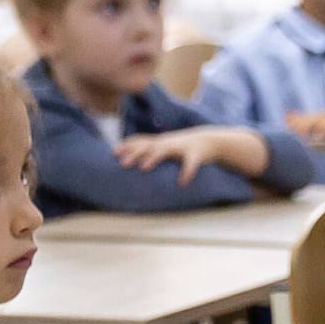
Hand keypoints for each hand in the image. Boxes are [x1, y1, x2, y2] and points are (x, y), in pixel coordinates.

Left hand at [116, 127, 267, 185]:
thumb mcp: (165, 146)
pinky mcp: (196, 155)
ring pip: (166, 150)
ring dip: (154, 158)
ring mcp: (181, 147)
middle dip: (135, 154)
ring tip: (144, 168)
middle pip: (149, 146)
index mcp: (160, 141)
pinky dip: (187, 173)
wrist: (211, 141)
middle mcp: (168, 142)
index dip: (127, 146)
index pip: (141, 141)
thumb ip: (149, 149)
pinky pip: (191, 164)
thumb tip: (128, 157)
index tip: (113, 153)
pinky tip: (182, 183)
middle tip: (122, 164)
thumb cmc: (183, 146)